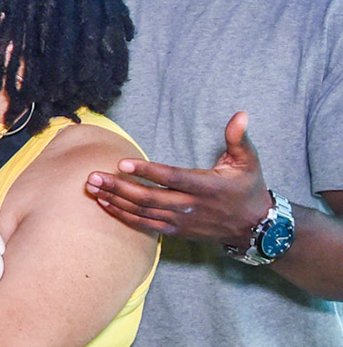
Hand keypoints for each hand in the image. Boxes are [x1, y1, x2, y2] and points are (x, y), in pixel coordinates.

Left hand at [86, 111, 270, 245]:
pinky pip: (144, 224)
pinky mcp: (174, 231)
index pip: (172, 178)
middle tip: (93, 176)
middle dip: (119, 187)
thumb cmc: (248, 189)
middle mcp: (191, 206)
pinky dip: (122, 215)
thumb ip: (239, 139)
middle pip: (149, 198)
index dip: (147, 171)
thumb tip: (240, 115)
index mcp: (207, 187)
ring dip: (115, 200)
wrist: (253, 227)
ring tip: (92, 187)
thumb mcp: (249, 162)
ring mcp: (181, 221)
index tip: (123, 163)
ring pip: (142, 212)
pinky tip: (104, 204)